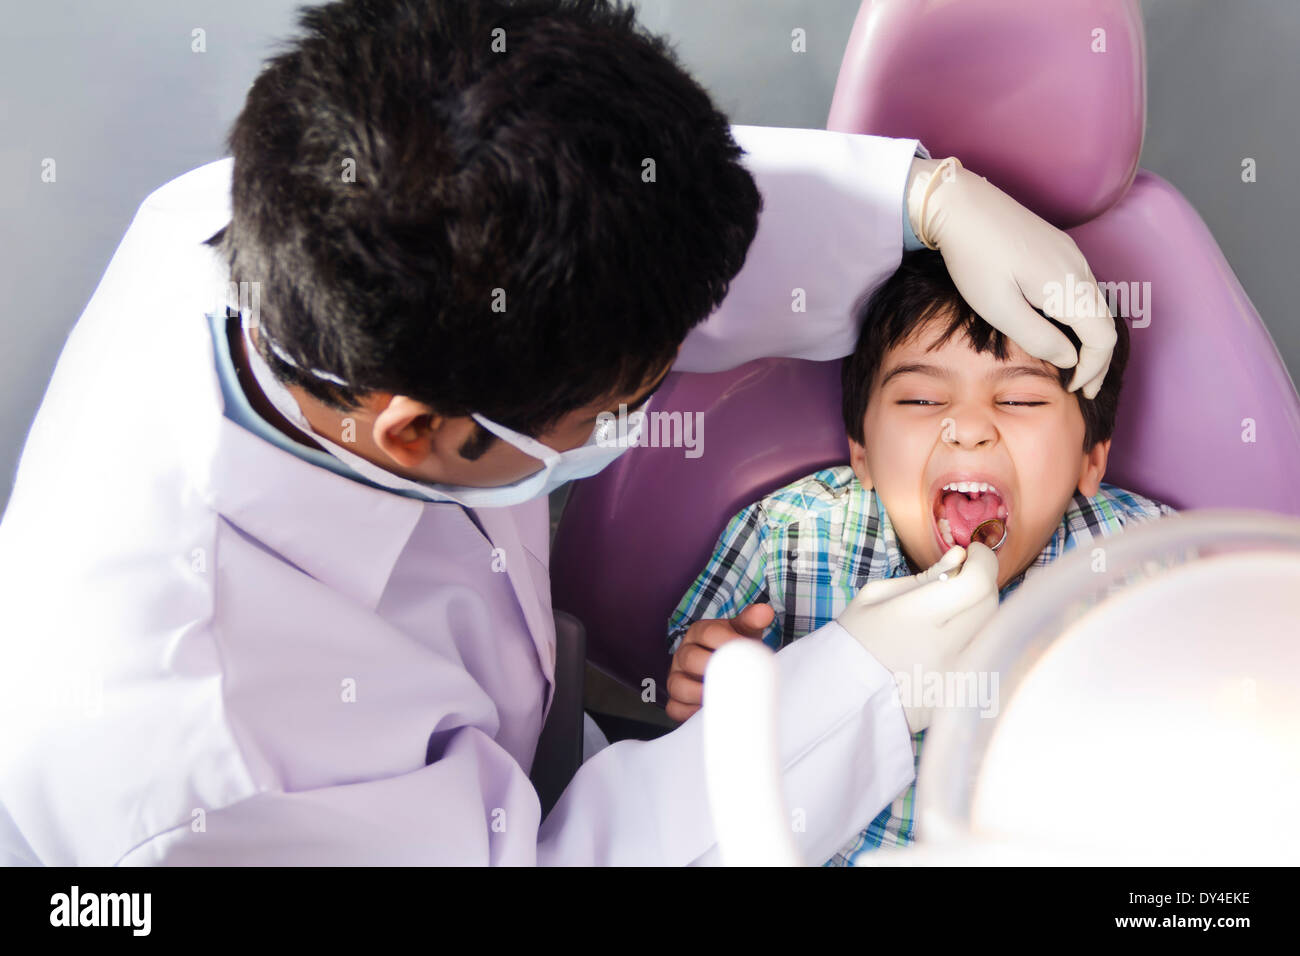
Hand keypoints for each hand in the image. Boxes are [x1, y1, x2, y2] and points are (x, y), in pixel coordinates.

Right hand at [666, 603, 774, 722]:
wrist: (728, 667)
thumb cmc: (735, 648)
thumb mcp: (744, 631)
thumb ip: (752, 620)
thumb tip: (765, 611)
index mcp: (699, 632)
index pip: (709, 632)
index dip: (728, 642)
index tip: (747, 651)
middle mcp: (683, 653)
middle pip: (690, 659)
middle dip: (714, 669)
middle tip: (737, 679)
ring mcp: (675, 677)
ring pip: (678, 685)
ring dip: (700, 694)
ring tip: (724, 699)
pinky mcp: (674, 700)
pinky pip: (675, 708)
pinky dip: (690, 714)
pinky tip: (709, 714)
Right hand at [836, 543, 998, 731]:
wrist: (847, 696)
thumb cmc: (856, 640)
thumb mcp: (876, 596)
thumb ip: (924, 576)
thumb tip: (960, 557)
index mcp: (916, 617)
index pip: (976, 583)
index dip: (984, 560)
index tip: (974, 552)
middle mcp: (943, 647)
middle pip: (990, 603)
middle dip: (982, 581)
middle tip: (962, 577)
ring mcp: (957, 674)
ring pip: (993, 628)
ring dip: (981, 609)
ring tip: (954, 609)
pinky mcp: (963, 692)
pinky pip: (984, 654)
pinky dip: (975, 637)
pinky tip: (952, 637)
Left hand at [907, 157, 1117, 398]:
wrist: (962, 205)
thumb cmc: (975, 258)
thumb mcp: (1001, 309)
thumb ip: (1039, 337)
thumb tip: (1068, 358)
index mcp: (1070, 287)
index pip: (1103, 338)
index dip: (1094, 369)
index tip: (1077, 389)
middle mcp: (1079, 269)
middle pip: (1105, 322)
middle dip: (1098, 359)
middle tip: (1083, 386)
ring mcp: (1071, 255)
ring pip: (1095, 305)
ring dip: (1090, 338)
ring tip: (1073, 364)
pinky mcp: (1058, 247)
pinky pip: (1082, 289)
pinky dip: (1080, 317)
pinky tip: (1061, 329)